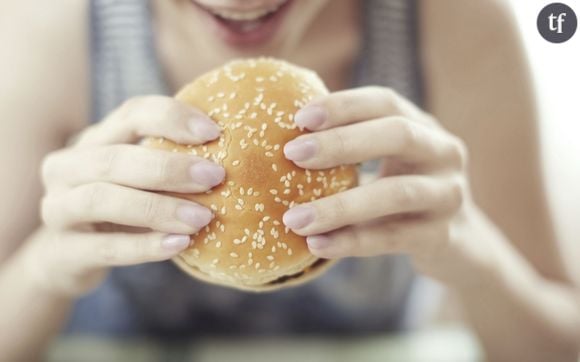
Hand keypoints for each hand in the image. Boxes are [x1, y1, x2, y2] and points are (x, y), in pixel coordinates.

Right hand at [32, 96, 224, 295]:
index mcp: (94, 140)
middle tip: (215, 177)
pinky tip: (180, 244)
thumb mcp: (137, 180)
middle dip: (168, 168)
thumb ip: (168, 163)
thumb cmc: (119, 209)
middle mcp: (67, 168)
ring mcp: (57, 209)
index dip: (171, 117)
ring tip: (202, 218)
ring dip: (157, 207)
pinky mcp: (63, 251)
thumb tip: (236, 153)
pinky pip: (104, 248)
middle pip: (114, 159)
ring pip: (102, 200)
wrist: (67, 258)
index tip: (214, 131)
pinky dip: (144, 246)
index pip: (131, 114)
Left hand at [282, 86, 472, 280]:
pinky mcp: (443, 236)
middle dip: (342, 142)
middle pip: (398, 135)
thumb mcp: (387, 162)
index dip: (344, 105)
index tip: (300, 117)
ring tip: (294, 219)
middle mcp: (443, 153)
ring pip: (397, 193)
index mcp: (423, 126)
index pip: (385, 102)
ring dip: (341, 205)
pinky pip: (394, 238)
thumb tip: (282, 136)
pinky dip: (353, 241)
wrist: (458, 242)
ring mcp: (448, 194)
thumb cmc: (403, 192)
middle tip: (292, 153)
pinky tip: (318, 245)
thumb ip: (351, 148)